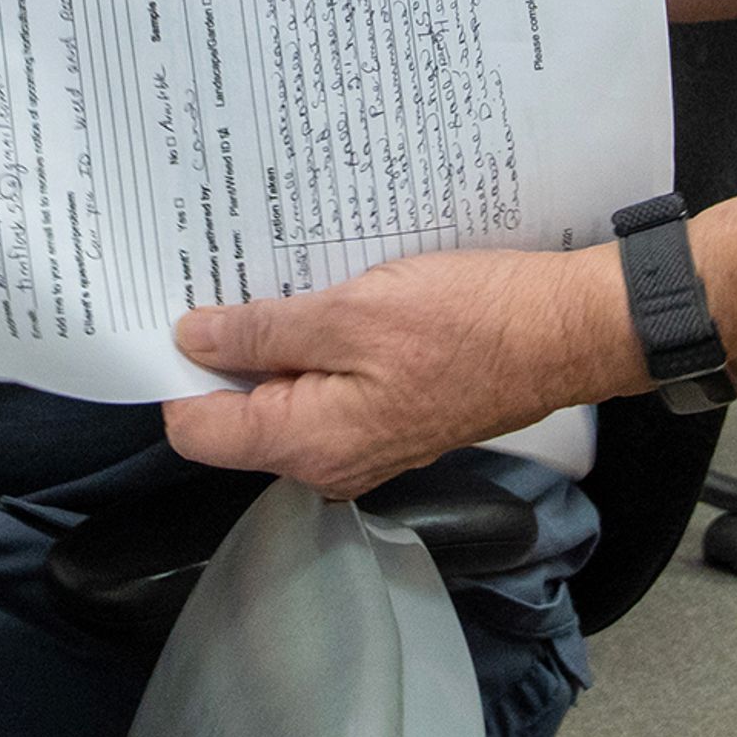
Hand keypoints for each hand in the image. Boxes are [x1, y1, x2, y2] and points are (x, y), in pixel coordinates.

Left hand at [162, 246, 639, 496]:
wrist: (562, 334)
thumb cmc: (471, 323)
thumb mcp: (353, 311)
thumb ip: (263, 331)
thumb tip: (191, 339)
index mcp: (308, 443)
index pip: (196, 430)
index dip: (176, 370)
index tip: (174, 310)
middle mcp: (328, 459)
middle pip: (234, 413)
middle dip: (222, 350)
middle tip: (224, 276)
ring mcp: (359, 441)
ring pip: (279, 394)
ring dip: (271, 339)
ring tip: (276, 276)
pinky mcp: (385, 415)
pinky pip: (322, 385)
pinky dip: (312, 344)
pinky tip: (323, 296)